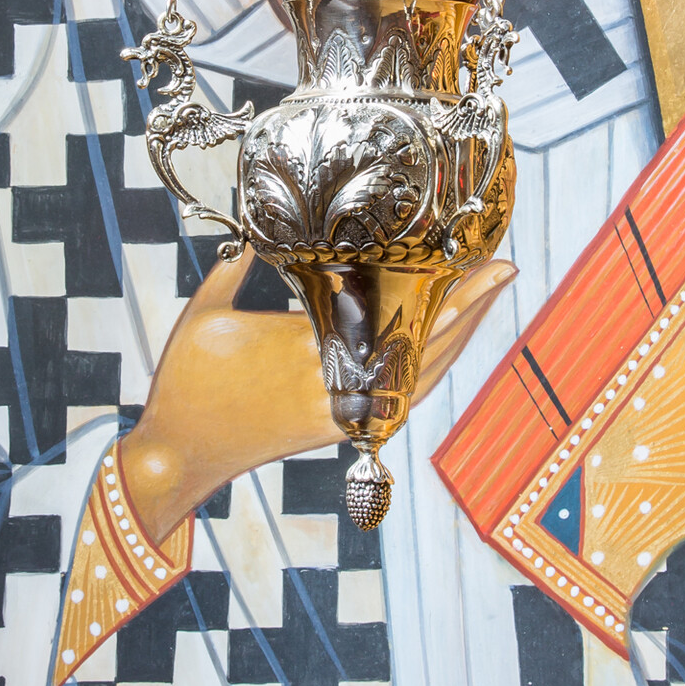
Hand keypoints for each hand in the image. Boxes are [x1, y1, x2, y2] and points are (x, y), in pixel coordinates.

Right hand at [121, 246, 516, 542]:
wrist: (179, 457)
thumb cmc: (184, 384)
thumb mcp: (203, 314)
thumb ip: (233, 268)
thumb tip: (253, 229)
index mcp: (306, 348)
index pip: (383, 313)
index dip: (429, 288)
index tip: (462, 257)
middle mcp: (335, 383)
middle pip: (420, 342)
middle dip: (468, 306)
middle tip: (506, 268)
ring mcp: (340, 411)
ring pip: (418, 374)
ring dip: (458, 338)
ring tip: (487, 300)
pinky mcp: (334, 429)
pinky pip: (395, 400)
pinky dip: (426, 373)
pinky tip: (444, 353)